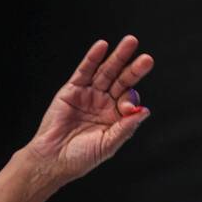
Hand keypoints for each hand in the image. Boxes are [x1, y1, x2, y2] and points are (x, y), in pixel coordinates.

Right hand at [26, 36, 153, 182]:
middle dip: (134, 69)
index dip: (131, 100)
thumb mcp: (108, 144)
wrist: (54, 158)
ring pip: (106, 71)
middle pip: (122, 81)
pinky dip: (93, 58)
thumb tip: (144, 111)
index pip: (129, 100)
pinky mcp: (73, 89)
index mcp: (115, 117)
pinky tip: (102, 46)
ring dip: (118, 57)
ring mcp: (89, 94)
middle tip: (147, 60)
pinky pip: (85, 70)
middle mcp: (104, 103)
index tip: (127, 108)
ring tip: (130, 43)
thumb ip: (126, 128)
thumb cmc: (80, 157)